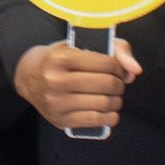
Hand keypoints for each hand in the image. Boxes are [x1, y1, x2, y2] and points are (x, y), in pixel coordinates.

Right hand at [13, 40, 141, 130]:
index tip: (115, 68)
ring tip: (112, 95)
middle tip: (115, 82)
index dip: (118, 66)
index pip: (106, 63)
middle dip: (119, 83)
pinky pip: (97, 121)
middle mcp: (55, 81)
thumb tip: (135, 71)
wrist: (29, 77)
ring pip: (105, 104)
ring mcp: (56, 103)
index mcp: (60, 58)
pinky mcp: (60, 120)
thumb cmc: (61, 59)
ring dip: (117, 100)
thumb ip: (115, 49)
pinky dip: (111, 116)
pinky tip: (109, 110)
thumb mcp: (80, 44)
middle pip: (107, 84)